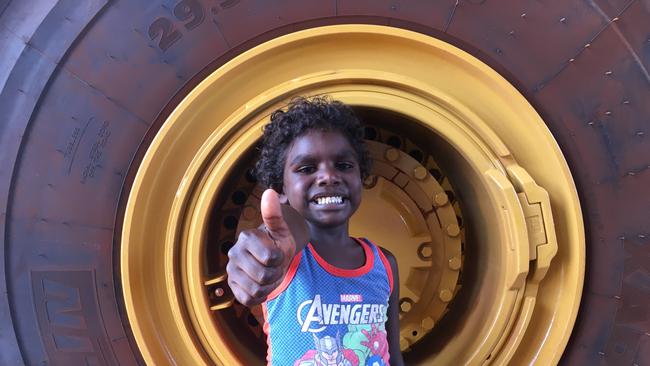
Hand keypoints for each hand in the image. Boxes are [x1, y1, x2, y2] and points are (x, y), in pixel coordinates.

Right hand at [226, 189, 305, 305]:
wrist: (272, 261)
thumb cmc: (277, 244)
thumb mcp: (280, 231)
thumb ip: (274, 215)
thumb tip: (270, 192)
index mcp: (246, 237)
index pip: (271, 258)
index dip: (281, 259)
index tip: (278, 253)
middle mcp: (234, 253)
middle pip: (264, 276)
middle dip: (276, 274)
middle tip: (274, 267)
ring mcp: (231, 271)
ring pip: (257, 289)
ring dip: (269, 285)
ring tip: (269, 274)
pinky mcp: (232, 288)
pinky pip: (250, 299)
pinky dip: (260, 296)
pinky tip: (261, 285)